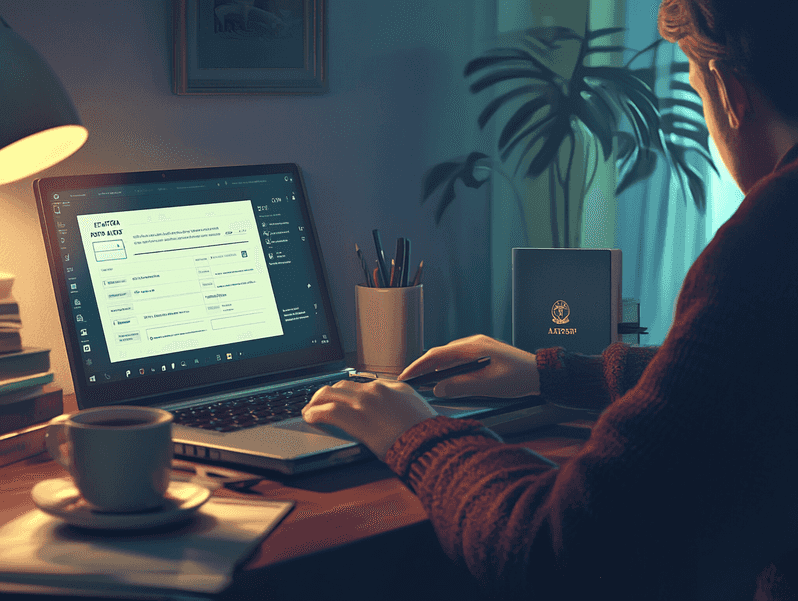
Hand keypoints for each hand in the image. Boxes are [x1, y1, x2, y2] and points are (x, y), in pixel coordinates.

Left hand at [302, 379, 437, 459]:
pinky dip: (315, 413)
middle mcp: (376, 390)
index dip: (345, 391)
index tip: (339, 398)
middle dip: (326, 394)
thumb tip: (391, 404)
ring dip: (315, 402)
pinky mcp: (357, 418)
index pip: (360, 383)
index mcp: (392, 386)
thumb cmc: (426, 431)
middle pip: (341, 385)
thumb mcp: (416, 407)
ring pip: (329, 394)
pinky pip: (328, 411)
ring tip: (309, 411)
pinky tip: (310, 418)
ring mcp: (365, 402)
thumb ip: (400, 401)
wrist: (428, 442)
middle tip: (318, 403)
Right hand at [398, 334, 539, 398]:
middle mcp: (473, 343)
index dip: (419, 365)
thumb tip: (438, 388)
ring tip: (422, 381)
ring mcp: (478, 347)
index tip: (406, 375)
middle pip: (440, 353)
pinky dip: (447, 369)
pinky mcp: (482, 354)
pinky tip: (444, 379)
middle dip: (423, 366)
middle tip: (409, 380)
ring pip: (449, 357)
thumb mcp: (488, 385)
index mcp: (473, 346)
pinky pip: (458, 360)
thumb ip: (461, 386)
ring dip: (435, 368)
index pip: (438, 354)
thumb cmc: (520, 377)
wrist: (541, 373)